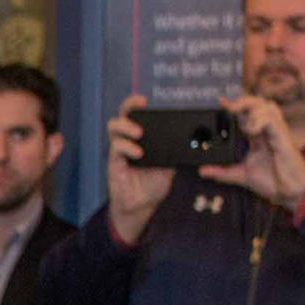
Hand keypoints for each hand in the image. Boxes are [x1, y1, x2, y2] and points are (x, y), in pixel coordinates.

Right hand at [103, 96, 173, 245]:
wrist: (142, 206)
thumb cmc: (153, 185)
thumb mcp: (170, 166)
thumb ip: (175, 152)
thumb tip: (191, 141)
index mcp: (142, 139)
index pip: (136, 116)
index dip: (137, 104)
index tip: (146, 99)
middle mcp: (128, 141)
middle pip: (122, 115)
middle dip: (129, 105)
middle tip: (141, 104)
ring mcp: (120, 151)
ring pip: (113, 127)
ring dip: (126, 126)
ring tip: (139, 132)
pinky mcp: (114, 163)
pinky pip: (116, 148)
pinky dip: (128, 147)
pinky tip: (138, 153)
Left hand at [213, 92, 304, 210]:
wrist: (291, 192)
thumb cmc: (273, 181)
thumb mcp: (241, 175)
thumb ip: (222, 172)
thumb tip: (201, 171)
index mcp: (259, 136)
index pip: (247, 113)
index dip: (236, 105)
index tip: (221, 102)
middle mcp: (268, 131)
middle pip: (258, 104)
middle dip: (243, 101)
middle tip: (228, 106)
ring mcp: (277, 133)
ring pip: (266, 107)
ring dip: (251, 109)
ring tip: (240, 120)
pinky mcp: (284, 139)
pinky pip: (273, 121)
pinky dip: (260, 121)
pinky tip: (251, 130)